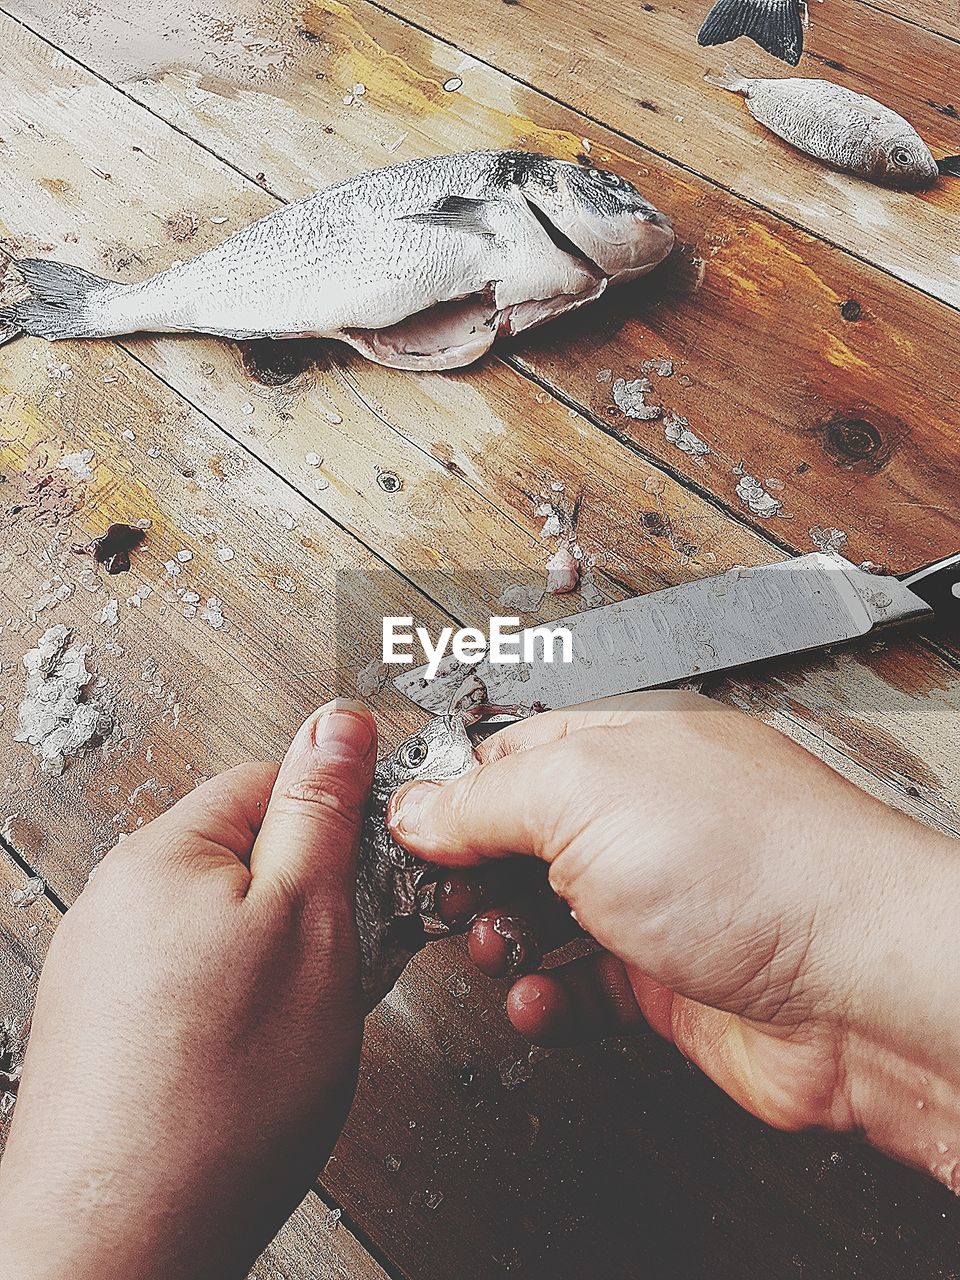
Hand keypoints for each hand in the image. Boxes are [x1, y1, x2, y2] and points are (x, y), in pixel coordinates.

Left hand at [0, 700, 376, 1279]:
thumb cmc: (218, 1098)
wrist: (121, 1242)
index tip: (369, 868)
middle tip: (340, 963)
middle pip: (244, 856)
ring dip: (275, 957)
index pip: (268, 782)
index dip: (334, 822)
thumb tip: (336, 724)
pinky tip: (252, 1058)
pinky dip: (234, 1005)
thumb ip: (321, 813)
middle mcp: (117, 899)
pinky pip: (190, 980)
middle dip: (308, 900)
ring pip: (223, 924)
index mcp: (162, 853)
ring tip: (294, 1025)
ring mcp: (103, 965)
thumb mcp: (308, 924)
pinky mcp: (103, 1024)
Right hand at [389, 691, 959, 1185]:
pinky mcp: (663, 980)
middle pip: (515, 839)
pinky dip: (545, 999)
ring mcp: (653, 899)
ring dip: (500, 938)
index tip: (400, 831)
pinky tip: (541, 1000)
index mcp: (620, 745)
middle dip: (467, 873)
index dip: (447, 791)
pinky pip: (577, 987)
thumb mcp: (583, 794)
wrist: (858, 986)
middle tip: (445, 899)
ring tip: (499, 947)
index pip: (507, 754)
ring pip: (539, 916)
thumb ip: (486, 796)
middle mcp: (637, 816)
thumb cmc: (755, 864)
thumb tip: (417, 805)